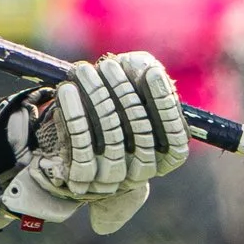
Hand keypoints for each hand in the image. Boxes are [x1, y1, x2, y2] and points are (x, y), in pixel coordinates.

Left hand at [0, 51, 190, 232]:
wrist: (76, 145)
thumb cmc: (115, 107)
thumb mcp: (133, 89)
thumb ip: (146, 75)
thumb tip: (148, 70)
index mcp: (166, 156)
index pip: (175, 136)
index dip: (165, 104)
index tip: (152, 72)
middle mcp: (144, 170)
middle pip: (141, 130)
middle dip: (123, 92)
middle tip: (107, 64)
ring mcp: (114, 178)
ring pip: (111, 136)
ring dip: (96, 99)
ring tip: (83, 70)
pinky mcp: (84, 178)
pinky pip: (82, 147)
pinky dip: (75, 116)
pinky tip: (68, 91)